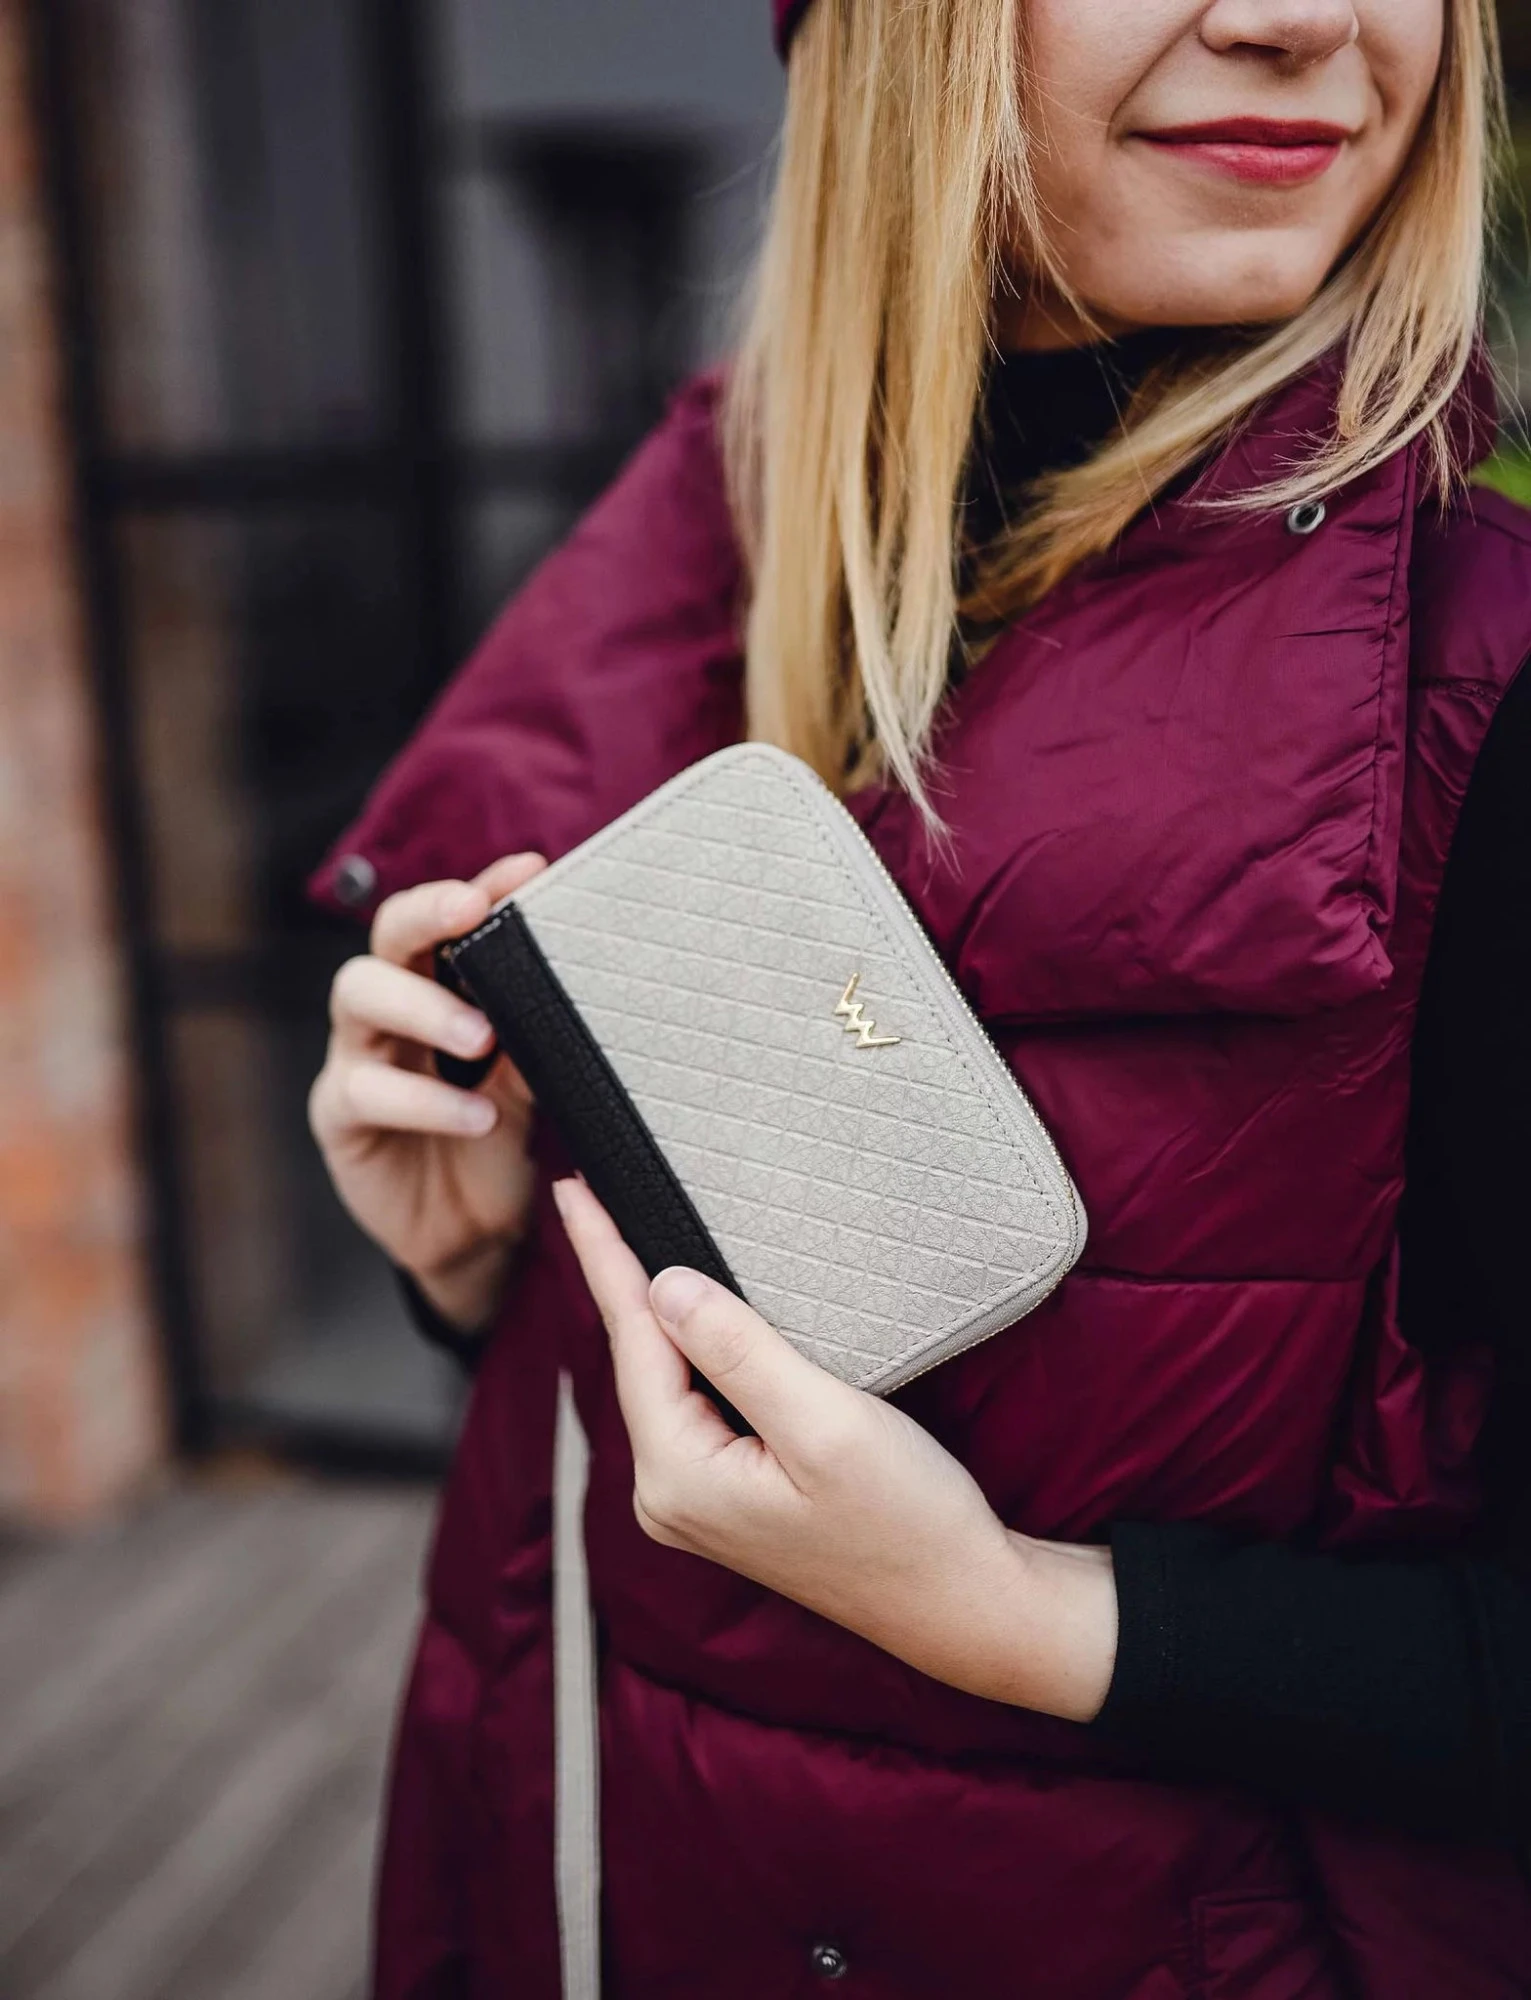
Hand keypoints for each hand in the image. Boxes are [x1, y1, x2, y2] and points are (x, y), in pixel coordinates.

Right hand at [309, 854, 545, 1330]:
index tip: (530, 869)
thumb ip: (540, 1028)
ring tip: (482, 1037)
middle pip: (387, 935)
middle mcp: (390, 1009)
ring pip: (358, 995)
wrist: (471, 1236)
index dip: (483, 887)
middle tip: (475, 914)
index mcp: (439, 986)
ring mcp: (357, 1057)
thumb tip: (586, 974)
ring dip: (424, 1007)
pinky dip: (423, 1100)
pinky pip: (363, 1090)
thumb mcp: (530, 1080)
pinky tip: (475, 1115)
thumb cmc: (499, 1142)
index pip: (450, 921)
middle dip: (428, 915)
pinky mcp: (338, 1116)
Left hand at [554, 1177, 1117, 1721]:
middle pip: (638, 1358)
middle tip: (588, 1196)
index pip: (632, 1339)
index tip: (572, 1190)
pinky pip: (692, 1403)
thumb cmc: (907, 1520)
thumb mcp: (825, 1424)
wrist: (960, 1602)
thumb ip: (741, 1352)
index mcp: (679, 1476)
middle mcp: (669, 1495)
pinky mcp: (728, 1498)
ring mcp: (695, 1503)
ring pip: (664, 1380)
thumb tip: (665, 1287)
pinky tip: (685, 1316)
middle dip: (617, 1277)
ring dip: (652, 1311)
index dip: (604, 1256)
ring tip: (621, 1238)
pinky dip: (687, 1350)